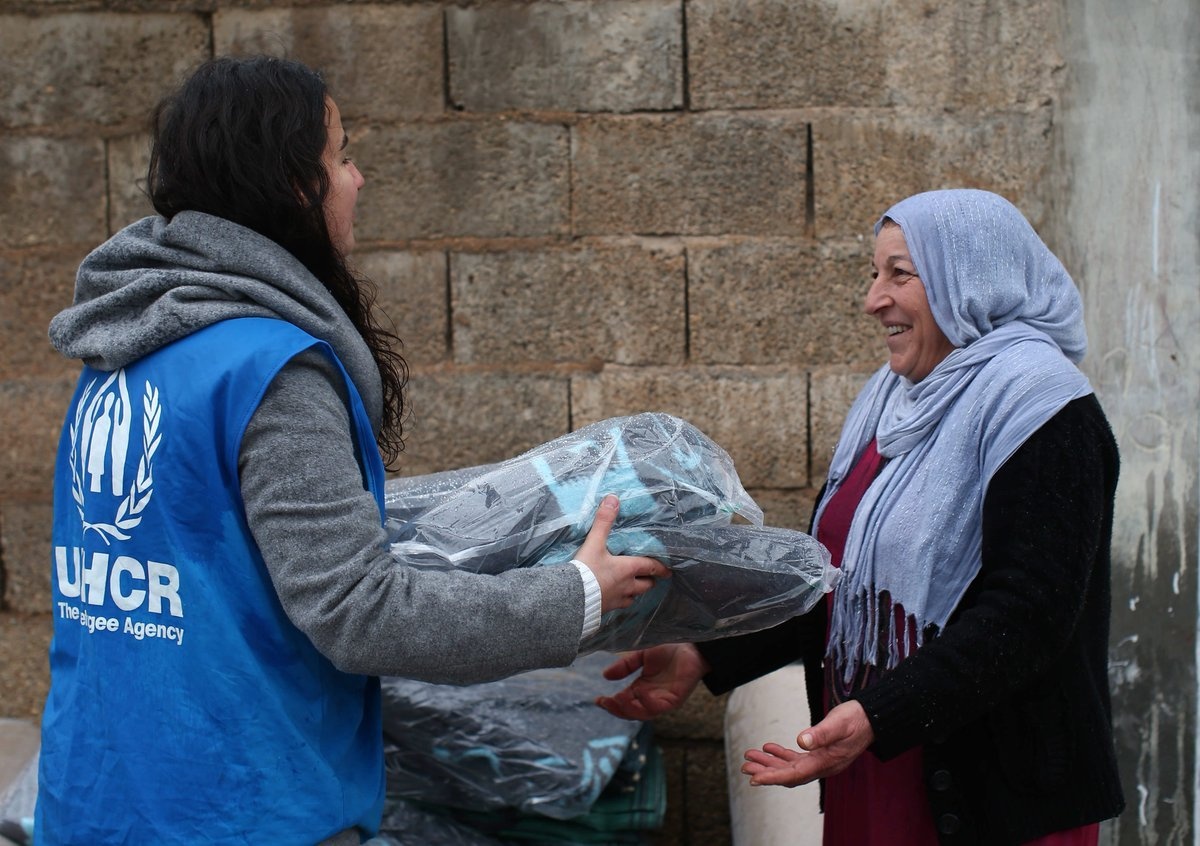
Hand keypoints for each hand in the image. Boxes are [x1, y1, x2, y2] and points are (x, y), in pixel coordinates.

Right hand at [574, 494, 670, 612]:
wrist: (570, 598)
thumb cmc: (586, 570)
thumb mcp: (594, 543)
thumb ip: (603, 521)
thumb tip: (613, 499)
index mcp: (628, 569)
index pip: (651, 567)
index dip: (661, 568)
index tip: (668, 570)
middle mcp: (627, 586)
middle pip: (646, 586)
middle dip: (650, 581)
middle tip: (651, 577)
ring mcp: (618, 599)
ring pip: (634, 597)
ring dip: (636, 592)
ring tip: (634, 588)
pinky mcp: (606, 609)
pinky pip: (620, 606)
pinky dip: (621, 601)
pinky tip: (615, 599)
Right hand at [594, 643, 709, 720]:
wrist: (691, 644)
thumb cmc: (669, 649)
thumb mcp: (641, 655)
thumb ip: (625, 666)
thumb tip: (605, 676)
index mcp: (641, 688)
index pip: (623, 702)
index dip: (610, 704)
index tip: (598, 699)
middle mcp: (651, 697)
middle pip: (631, 712)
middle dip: (616, 710)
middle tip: (605, 702)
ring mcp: (662, 700)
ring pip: (643, 714)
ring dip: (629, 709)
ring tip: (618, 699)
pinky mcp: (675, 699)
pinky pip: (659, 707)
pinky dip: (647, 703)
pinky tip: (639, 692)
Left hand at [741, 699, 873, 786]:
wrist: (872, 719)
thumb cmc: (856, 719)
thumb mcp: (838, 723)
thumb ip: (821, 733)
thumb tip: (801, 741)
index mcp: (826, 763)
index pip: (794, 775)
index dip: (773, 777)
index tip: (754, 779)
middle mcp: (822, 766)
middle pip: (789, 775)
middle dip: (766, 771)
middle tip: (745, 766)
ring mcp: (821, 761)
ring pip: (791, 768)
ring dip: (770, 763)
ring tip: (750, 757)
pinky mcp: (821, 754)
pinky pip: (797, 759)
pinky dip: (782, 755)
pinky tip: (769, 748)